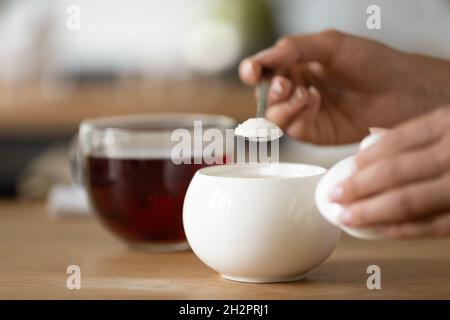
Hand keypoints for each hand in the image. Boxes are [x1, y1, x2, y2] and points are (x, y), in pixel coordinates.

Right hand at [239, 30, 449, 144]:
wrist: (400, 90)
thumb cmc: (371, 62)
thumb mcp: (330, 44)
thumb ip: (294, 48)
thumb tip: (265, 58)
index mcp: (295, 65)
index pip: (263, 70)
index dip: (252, 71)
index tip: (252, 72)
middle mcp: (295, 89)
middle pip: (263, 95)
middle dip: (269, 90)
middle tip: (284, 83)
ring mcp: (302, 112)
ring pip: (272, 115)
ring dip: (283, 104)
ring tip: (306, 93)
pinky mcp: (313, 132)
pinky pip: (292, 127)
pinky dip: (299, 113)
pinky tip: (315, 101)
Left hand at [330, 107, 449, 238]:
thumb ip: (417, 133)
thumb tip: (370, 141)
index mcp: (449, 123)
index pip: (396, 141)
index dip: (364, 160)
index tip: (342, 171)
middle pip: (395, 172)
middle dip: (357, 188)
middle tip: (334, 197)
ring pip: (409, 201)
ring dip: (371, 212)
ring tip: (346, 216)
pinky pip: (433, 225)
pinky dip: (402, 229)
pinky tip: (379, 229)